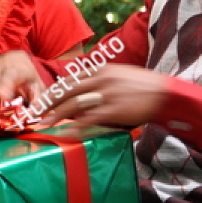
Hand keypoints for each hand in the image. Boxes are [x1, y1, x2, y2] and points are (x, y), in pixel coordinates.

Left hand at [45, 64, 169, 127]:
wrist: (167, 93)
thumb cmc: (144, 87)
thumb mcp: (120, 75)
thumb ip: (101, 80)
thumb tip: (84, 90)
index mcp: (102, 70)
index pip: (70, 79)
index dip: (54, 91)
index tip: (43, 100)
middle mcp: (101, 79)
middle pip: (67, 90)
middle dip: (48, 102)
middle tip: (35, 112)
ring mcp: (107, 94)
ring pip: (75, 104)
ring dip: (57, 115)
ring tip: (44, 123)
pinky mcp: (115, 109)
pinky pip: (91, 118)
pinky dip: (77, 126)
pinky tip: (67, 132)